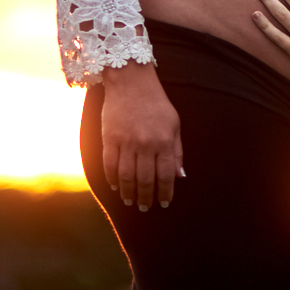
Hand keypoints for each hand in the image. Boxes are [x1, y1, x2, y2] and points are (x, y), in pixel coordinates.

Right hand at [100, 61, 184, 211]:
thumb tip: (180, 176)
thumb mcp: (174, 124)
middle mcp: (146, 144)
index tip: (163, 203)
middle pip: (145, 179)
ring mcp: (126, 142)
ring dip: (128, 192)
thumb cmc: (157, 103)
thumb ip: (176, 151)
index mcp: (164, 140)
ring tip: (130, 201)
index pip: (166, 175)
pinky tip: (116, 186)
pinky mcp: (109, 138)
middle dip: (146, 197)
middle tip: (145, 207)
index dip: (165, 192)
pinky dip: (112, 178)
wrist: (131, 82)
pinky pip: (110, 165)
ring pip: (126, 176)